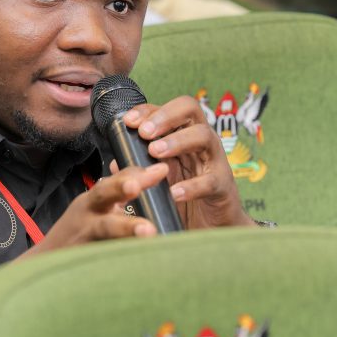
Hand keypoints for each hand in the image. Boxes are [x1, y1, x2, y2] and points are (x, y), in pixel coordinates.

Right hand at [22, 164, 167, 258]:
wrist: (45, 264)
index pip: (115, 179)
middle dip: (120, 188)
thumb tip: (142, 177)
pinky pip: (105, 258)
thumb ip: (116, 195)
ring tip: (148, 230)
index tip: (162, 169)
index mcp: (93, 200)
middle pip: (102, 195)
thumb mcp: (94, 210)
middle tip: (137, 186)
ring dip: (127, 228)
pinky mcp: (84, 259)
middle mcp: (87, 214)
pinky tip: (140, 264)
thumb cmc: (77, 234)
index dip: (137, 174)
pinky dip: (121, 261)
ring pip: (105, 229)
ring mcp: (84, 237)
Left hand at [122, 96, 253, 228]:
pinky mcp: (223, 186)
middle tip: (144, 132)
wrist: (212, 227)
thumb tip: (114, 161)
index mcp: (184, 134)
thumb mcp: (159, 178)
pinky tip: (174, 192)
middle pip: (191, 109)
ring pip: (204, 136)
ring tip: (155, 152)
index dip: (148, 110)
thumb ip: (140, 166)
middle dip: (165, 116)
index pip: (168, 109)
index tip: (128, 121)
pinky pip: (211, 180)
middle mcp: (201, 141)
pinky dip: (192, 185)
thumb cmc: (185, 197)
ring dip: (177, 141)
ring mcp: (215, 161)